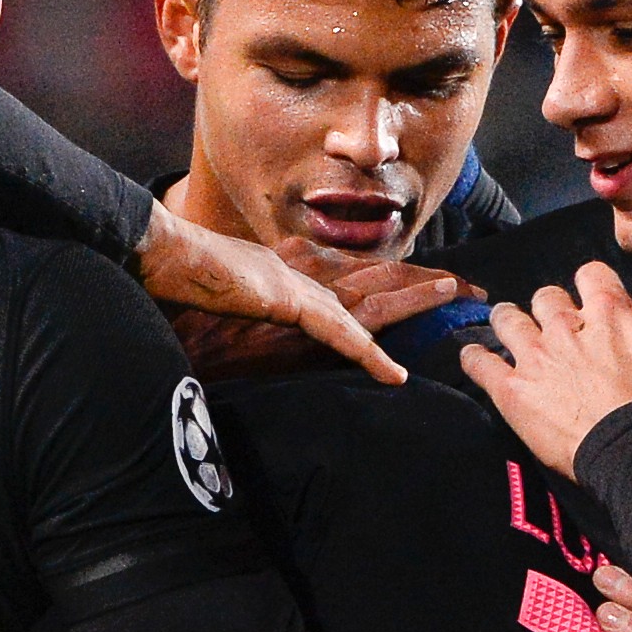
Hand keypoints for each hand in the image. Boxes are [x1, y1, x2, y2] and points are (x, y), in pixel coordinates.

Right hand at [170, 240, 467, 380]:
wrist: (160, 257)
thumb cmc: (188, 281)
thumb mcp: (241, 295)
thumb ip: (272, 302)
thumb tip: (286, 315)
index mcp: (299, 267)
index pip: (365, 271)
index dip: (405, 277)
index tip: (440, 283)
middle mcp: (307, 269)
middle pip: (382, 275)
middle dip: (429, 281)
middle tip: (472, 290)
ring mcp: (300, 283)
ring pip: (374, 294)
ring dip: (418, 300)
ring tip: (457, 302)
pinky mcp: (287, 303)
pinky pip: (338, 334)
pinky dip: (369, 355)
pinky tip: (394, 375)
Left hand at [462, 247, 631, 477]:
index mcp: (608, 309)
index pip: (590, 273)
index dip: (593, 285)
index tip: (594, 300)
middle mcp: (566, 326)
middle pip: (546, 296)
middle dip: (550, 306)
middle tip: (554, 323)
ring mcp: (535, 357)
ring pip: (507, 319)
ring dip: (507, 320)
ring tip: (509, 326)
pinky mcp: (512, 390)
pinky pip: (480, 364)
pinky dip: (473, 357)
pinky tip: (473, 356)